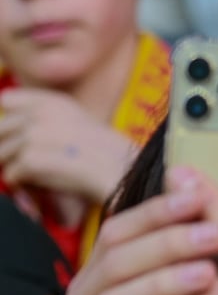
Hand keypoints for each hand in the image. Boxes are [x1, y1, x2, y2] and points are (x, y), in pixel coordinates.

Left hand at [0, 89, 136, 202]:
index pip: (9, 101)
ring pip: (3, 155)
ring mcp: (34, 136)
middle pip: (1, 131)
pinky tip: (43, 192)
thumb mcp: (83, 126)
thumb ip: (48, 119)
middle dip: (10, 150)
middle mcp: (42, 114)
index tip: (24, 143)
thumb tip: (6, 109)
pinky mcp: (31, 160)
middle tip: (31, 168)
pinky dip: (24, 188)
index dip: (12, 123)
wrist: (127, 177)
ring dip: (18, 173)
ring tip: (41, 183)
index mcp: (55, 103)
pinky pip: (10, 176)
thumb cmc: (111, 160)